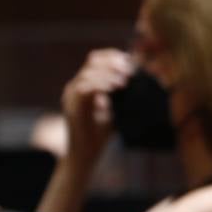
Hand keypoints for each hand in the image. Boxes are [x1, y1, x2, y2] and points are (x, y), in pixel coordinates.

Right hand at [61, 48, 134, 163]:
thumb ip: (123, 92)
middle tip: (130, 71)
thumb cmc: (102, 133)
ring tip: (125, 81)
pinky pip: (84, 89)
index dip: (113, 56)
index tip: (131, 61)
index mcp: (85, 84)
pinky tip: (114, 89)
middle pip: (92, 61)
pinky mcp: (72, 107)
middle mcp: (75, 86)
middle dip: (113, 62)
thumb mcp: (117, 107)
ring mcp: (71, 95)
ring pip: (88, 73)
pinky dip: (100, 85)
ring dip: (109, 74)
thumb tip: (140, 75)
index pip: (96, 59)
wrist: (86, 155)